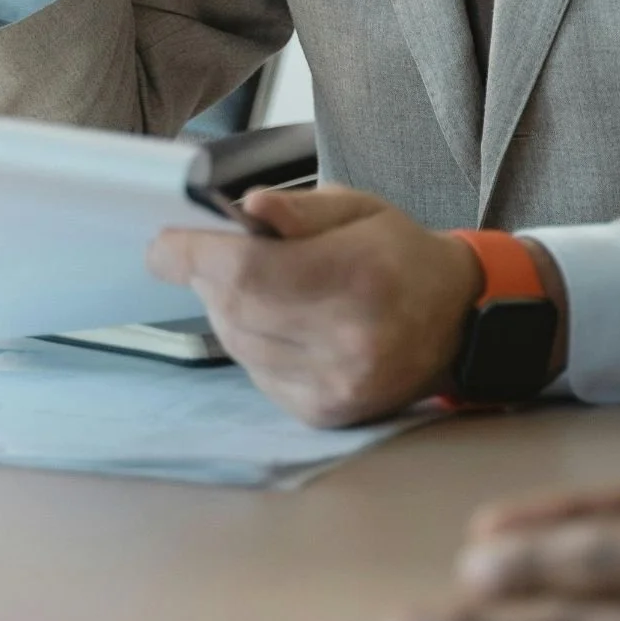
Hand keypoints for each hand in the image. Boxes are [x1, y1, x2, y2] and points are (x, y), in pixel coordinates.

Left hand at [147, 188, 554, 425]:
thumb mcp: (359, 208)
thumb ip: (300, 210)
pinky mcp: (324, 411)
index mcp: (359, 276)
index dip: (193, 255)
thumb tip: (249, 209)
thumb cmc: (400, 253)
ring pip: (239, 343)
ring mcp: (335, 383)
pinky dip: (252, 342)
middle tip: (212, 253)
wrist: (455, 320)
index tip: (164, 244)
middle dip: (209, 277)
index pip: (248, 270)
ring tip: (256, 283)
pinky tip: (280, 321)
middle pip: (235, 308)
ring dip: (229, 310)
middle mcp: (348, 339)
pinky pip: (256, 372)